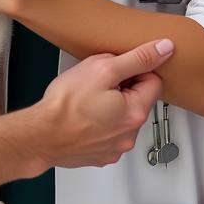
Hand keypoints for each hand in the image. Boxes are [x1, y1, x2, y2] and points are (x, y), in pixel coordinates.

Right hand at [36, 39, 173, 169]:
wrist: (39, 135)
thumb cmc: (66, 104)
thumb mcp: (103, 68)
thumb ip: (138, 58)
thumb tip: (164, 48)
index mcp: (135, 112)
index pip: (153, 80)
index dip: (134, 69)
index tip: (115, 70)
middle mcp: (130, 135)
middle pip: (139, 99)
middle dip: (123, 87)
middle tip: (98, 82)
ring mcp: (114, 148)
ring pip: (123, 116)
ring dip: (111, 105)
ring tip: (88, 99)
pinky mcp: (100, 155)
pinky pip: (108, 132)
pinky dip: (100, 122)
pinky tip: (83, 115)